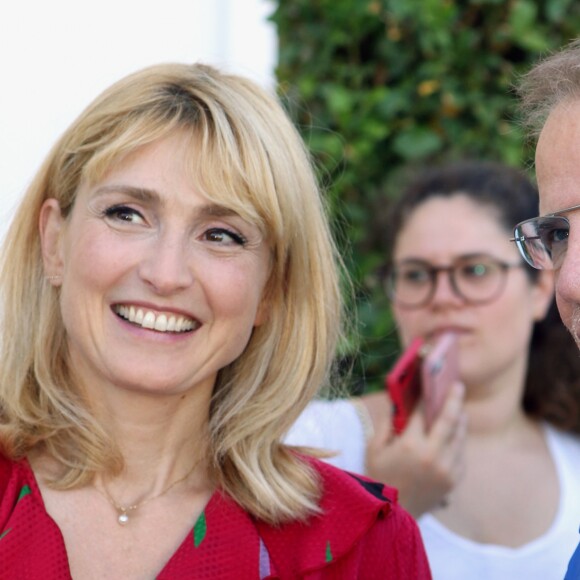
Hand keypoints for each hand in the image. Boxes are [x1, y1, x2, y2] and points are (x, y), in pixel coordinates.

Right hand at [362, 382, 466, 517]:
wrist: (392, 514)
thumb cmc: (378, 477)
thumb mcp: (374, 448)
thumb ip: (386, 423)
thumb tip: (397, 400)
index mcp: (409, 445)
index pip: (421, 412)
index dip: (425, 396)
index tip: (428, 383)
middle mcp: (431, 455)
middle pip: (449, 420)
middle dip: (453, 399)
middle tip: (457, 385)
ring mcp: (446, 469)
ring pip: (459, 437)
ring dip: (460, 420)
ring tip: (458, 408)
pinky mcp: (453, 480)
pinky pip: (460, 455)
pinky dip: (458, 442)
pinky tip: (454, 434)